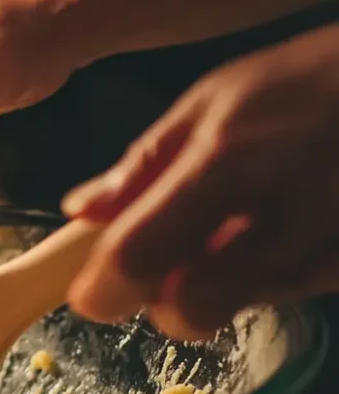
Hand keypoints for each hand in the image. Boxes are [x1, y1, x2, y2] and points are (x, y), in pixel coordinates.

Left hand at [63, 24, 338, 339]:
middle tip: (167, 272)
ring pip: (244, 306)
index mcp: (224, 163)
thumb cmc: (307, 83)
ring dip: (224, 285)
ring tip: (240, 232)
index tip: (91, 295)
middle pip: (195, 309)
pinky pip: (294, 291)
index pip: (140, 254)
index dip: (103, 290)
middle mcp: (279, 213)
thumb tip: (79, 212)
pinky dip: (271, 276)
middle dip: (167, 305)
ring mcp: (326, 246)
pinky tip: (281, 233)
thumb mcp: (215, 100)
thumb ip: (143, 164)